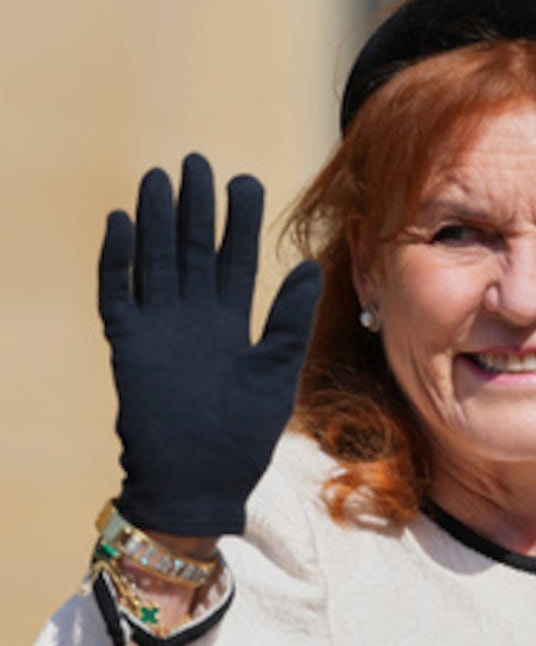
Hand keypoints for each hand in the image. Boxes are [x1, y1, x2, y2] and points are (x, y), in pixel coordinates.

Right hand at [98, 153, 320, 536]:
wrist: (199, 483)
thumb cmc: (242, 435)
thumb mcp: (277, 374)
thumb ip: (290, 322)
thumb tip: (309, 266)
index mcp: (233, 321)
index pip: (236, 259)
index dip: (239, 222)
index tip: (244, 181)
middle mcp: (196, 317)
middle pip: (194, 249)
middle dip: (196, 208)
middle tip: (197, 163)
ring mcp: (159, 328)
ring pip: (155, 261)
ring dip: (155, 222)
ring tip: (158, 179)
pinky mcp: (127, 345)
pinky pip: (117, 294)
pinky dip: (116, 261)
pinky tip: (120, 223)